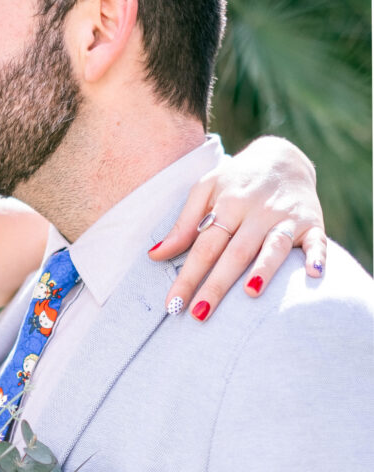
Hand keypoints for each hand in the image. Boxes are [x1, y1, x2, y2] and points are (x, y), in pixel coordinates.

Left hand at [149, 136, 325, 319]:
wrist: (282, 157)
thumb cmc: (236, 182)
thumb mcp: (206, 190)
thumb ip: (183, 225)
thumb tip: (154, 256)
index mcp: (228, 204)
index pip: (204, 246)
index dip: (188, 275)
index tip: (173, 303)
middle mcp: (257, 211)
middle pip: (235, 252)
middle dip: (217, 284)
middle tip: (199, 314)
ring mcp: (286, 217)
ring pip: (274, 246)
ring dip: (265, 269)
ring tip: (251, 293)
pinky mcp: (313, 222)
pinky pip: (318, 241)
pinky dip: (318, 257)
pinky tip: (313, 275)